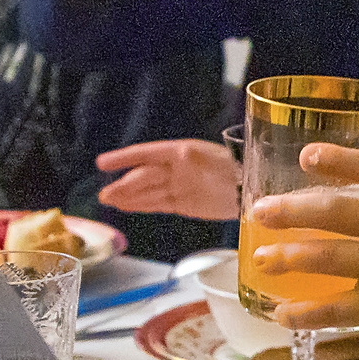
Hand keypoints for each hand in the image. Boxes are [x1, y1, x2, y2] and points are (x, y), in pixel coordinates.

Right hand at [95, 138, 237, 219]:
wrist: (255, 191)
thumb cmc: (240, 170)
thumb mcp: (220, 160)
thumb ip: (199, 158)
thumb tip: (182, 153)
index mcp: (182, 153)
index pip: (147, 154)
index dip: (124, 158)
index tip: (103, 163)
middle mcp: (176, 168)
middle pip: (144, 176)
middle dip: (124, 185)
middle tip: (105, 195)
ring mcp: (179, 186)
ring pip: (147, 191)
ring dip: (127, 196)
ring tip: (108, 200)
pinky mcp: (183, 203)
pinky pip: (156, 203)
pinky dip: (141, 205)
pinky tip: (125, 206)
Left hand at [248, 145, 358, 359]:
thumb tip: (325, 204)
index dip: (341, 160)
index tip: (306, 155)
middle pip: (341, 212)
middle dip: (292, 210)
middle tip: (260, 212)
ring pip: (331, 258)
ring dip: (288, 258)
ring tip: (261, 260)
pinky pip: (336, 311)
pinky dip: (304, 313)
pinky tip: (282, 313)